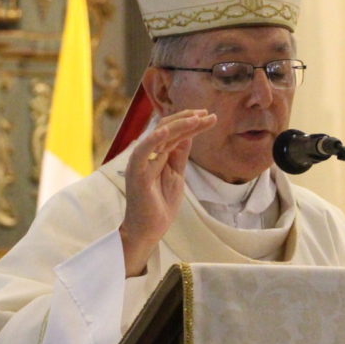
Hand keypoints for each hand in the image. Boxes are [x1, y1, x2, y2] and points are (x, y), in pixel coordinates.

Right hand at [118, 109, 216, 276]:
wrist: (149, 229)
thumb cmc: (160, 204)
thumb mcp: (176, 174)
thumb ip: (179, 155)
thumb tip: (189, 134)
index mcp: (155, 154)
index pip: (172, 131)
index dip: (189, 122)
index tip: (207, 116)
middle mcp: (146, 154)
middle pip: (166, 128)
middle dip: (188, 119)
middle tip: (207, 114)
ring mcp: (140, 162)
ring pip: (158, 135)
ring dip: (179, 125)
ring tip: (198, 118)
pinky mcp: (137, 174)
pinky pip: (142, 153)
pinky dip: (152, 140)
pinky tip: (166, 131)